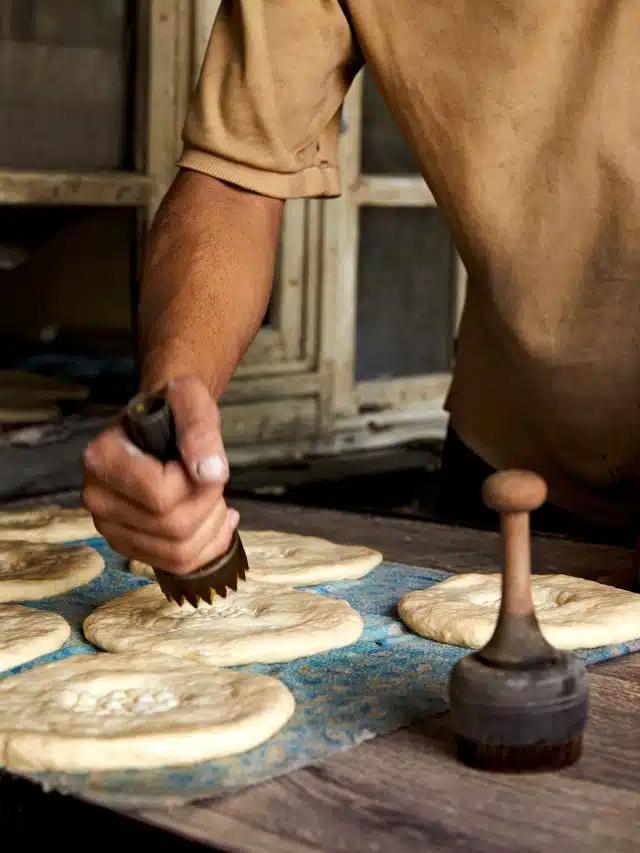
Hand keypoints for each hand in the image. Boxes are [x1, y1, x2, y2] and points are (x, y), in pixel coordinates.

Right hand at [82, 376, 238, 574]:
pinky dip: (208, 547)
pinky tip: (217, 521)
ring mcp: (111, 528)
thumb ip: (200, 429)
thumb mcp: (191, 400)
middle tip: (215, 478)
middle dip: (209, 504)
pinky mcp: (130, 546)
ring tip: (216, 499)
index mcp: (102, 459)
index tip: (204, 459)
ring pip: (178, 553)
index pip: (160, 494)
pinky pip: (177, 564)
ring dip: (212, 528)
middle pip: (173, 527)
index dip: (197, 483)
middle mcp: (98, 499)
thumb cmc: (173, 409)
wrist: (161, 421)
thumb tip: (211, 473)